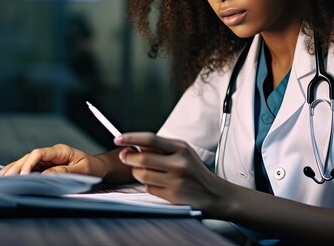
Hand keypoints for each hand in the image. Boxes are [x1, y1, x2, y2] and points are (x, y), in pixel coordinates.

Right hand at [0, 144, 103, 175]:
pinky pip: (31, 169)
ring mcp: (48, 160)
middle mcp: (51, 154)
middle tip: (6, 179)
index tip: (23, 175)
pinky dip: (20, 173)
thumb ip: (64, 172)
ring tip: (2, 179)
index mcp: (60, 151)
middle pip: (29, 157)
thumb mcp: (82, 170)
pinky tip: (9, 177)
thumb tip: (45, 175)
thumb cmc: (92, 167)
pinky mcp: (46, 167)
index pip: (39, 153)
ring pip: (27, 162)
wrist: (98, 167)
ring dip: (15, 170)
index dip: (29, 163)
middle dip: (17, 167)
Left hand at [115, 132, 231, 213]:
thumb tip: (133, 146)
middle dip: (128, 157)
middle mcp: (179, 163)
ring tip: (145, 171)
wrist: (215, 194)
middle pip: (142, 158)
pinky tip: (159, 184)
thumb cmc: (194, 171)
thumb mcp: (183, 152)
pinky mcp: (172, 195)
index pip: (151, 139)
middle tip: (125, 156)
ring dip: (137, 172)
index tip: (118, 139)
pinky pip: (149, 188)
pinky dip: (149, 185)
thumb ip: (161, 148)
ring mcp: (175, 180)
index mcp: (181, 148)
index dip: (131, 138)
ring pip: (142, 175)